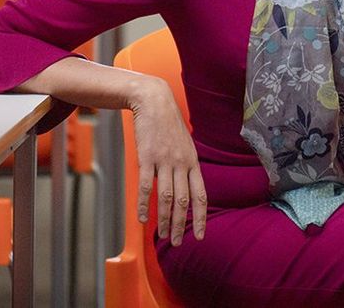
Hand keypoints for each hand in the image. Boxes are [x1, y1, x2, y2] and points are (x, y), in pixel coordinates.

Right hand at [129, 75, 206, 245]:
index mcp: (193, 162)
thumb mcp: (185, 145)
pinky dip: (144, 204)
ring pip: (166, 198)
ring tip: (162, 236)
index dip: (201, 217)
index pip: (201, 195)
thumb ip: (186, 166)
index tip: (200, 235)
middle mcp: (182, 163)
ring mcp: (164, 161)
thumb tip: (186, 188)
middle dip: (181, 225)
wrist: (154, 102)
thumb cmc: (169, 125)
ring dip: (164, 220)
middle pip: (184, 201)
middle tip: (178, 243)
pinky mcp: (147, 157)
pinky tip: (142, 218)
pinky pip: (145, 186)